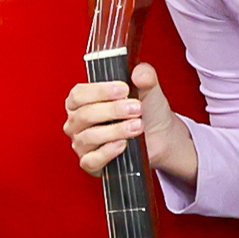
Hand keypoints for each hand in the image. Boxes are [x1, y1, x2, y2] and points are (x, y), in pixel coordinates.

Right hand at [65, 64, 193, 184]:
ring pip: (88, 138)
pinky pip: (91, 160)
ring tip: (137, 126)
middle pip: (84, 115)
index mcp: (82, 101)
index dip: (99, 91)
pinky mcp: (91, 163)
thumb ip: (145, 76)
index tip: (123, 89)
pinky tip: (123, 144)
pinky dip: (107, 152)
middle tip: (136, 108)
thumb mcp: (148, 89)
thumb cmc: (147, 111)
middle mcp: (77, 122)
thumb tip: (139, 74)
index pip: (79, 94)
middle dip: (112, 111)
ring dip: (115, 131)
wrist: (161, 135)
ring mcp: (82, 144)